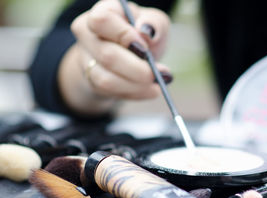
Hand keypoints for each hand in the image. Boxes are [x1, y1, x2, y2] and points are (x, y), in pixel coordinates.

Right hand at [58, 0, 170, 115]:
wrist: (133, 55)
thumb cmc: (144, 34)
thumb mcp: (155, 22)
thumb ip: (154, 23)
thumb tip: (146, 32)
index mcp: (102, 11)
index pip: (102, 21)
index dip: (124, 36)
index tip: (145, 47)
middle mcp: (87, 33)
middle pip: (107, 55)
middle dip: (136, 69)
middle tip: (156, 74)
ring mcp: (86, 59)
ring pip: (106, 80)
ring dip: (136, 85)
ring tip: (157, 84)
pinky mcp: (91, 81)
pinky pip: (111, 93)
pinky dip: (135, 93)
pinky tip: (151, 90)